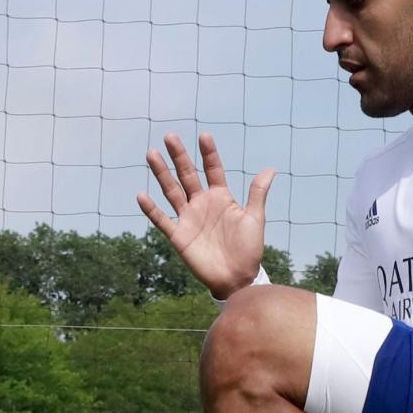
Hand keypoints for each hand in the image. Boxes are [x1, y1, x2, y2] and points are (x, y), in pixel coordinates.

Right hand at [137, 132, 275, 299]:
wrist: (238, 277)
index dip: (208, 153)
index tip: (204, 135)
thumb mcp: (255, 218)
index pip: (213, 169)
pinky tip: (142, 195)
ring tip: (152, 154)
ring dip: (162, 173)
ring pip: (172, 191)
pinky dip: (152, 209)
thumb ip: (257, 194)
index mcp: (221, 197)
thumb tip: (270, 169)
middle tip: (170, 136)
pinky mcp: (179, 235)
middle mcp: (202, 203)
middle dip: (179, 156)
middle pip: (187, 175)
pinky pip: (162, 220)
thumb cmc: (248, 248)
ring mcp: (188, 218)